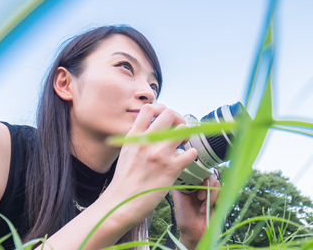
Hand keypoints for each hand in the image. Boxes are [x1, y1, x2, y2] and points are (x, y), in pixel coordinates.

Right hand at [103, 104, 197, 226]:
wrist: (121, 203)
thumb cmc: (124, 181)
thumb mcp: (126, 152)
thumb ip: (138, 138)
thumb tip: (152, 129)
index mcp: (134, 136)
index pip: (149, 108)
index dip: (160, 109)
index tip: (164, 119)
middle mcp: (147, 142)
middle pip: (169, 114)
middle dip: (177, 119)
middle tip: (177, 130)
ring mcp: (160, 154)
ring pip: (183, 129)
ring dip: (186, 135)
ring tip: (182, 144)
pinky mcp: (171, 169)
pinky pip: (191, 152)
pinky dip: (191, 154)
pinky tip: (185, 159)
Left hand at [171, 174, 220, 248]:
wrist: (194, 234)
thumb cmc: (185, 218)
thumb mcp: (178, 198)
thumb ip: (179, 184)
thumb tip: (177, 170)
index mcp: (192, 184)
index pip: (198, 171)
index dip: (198, 171)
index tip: (195, 177)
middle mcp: (202, 187)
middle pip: (209, 174)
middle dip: (205, 184)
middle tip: (199, 197)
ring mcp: (211, 193)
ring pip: (216, 182)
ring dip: (209, 193)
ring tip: (202, 206)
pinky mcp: (219, 199)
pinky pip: (222, 191)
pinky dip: (215, 198)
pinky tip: (207, 209)